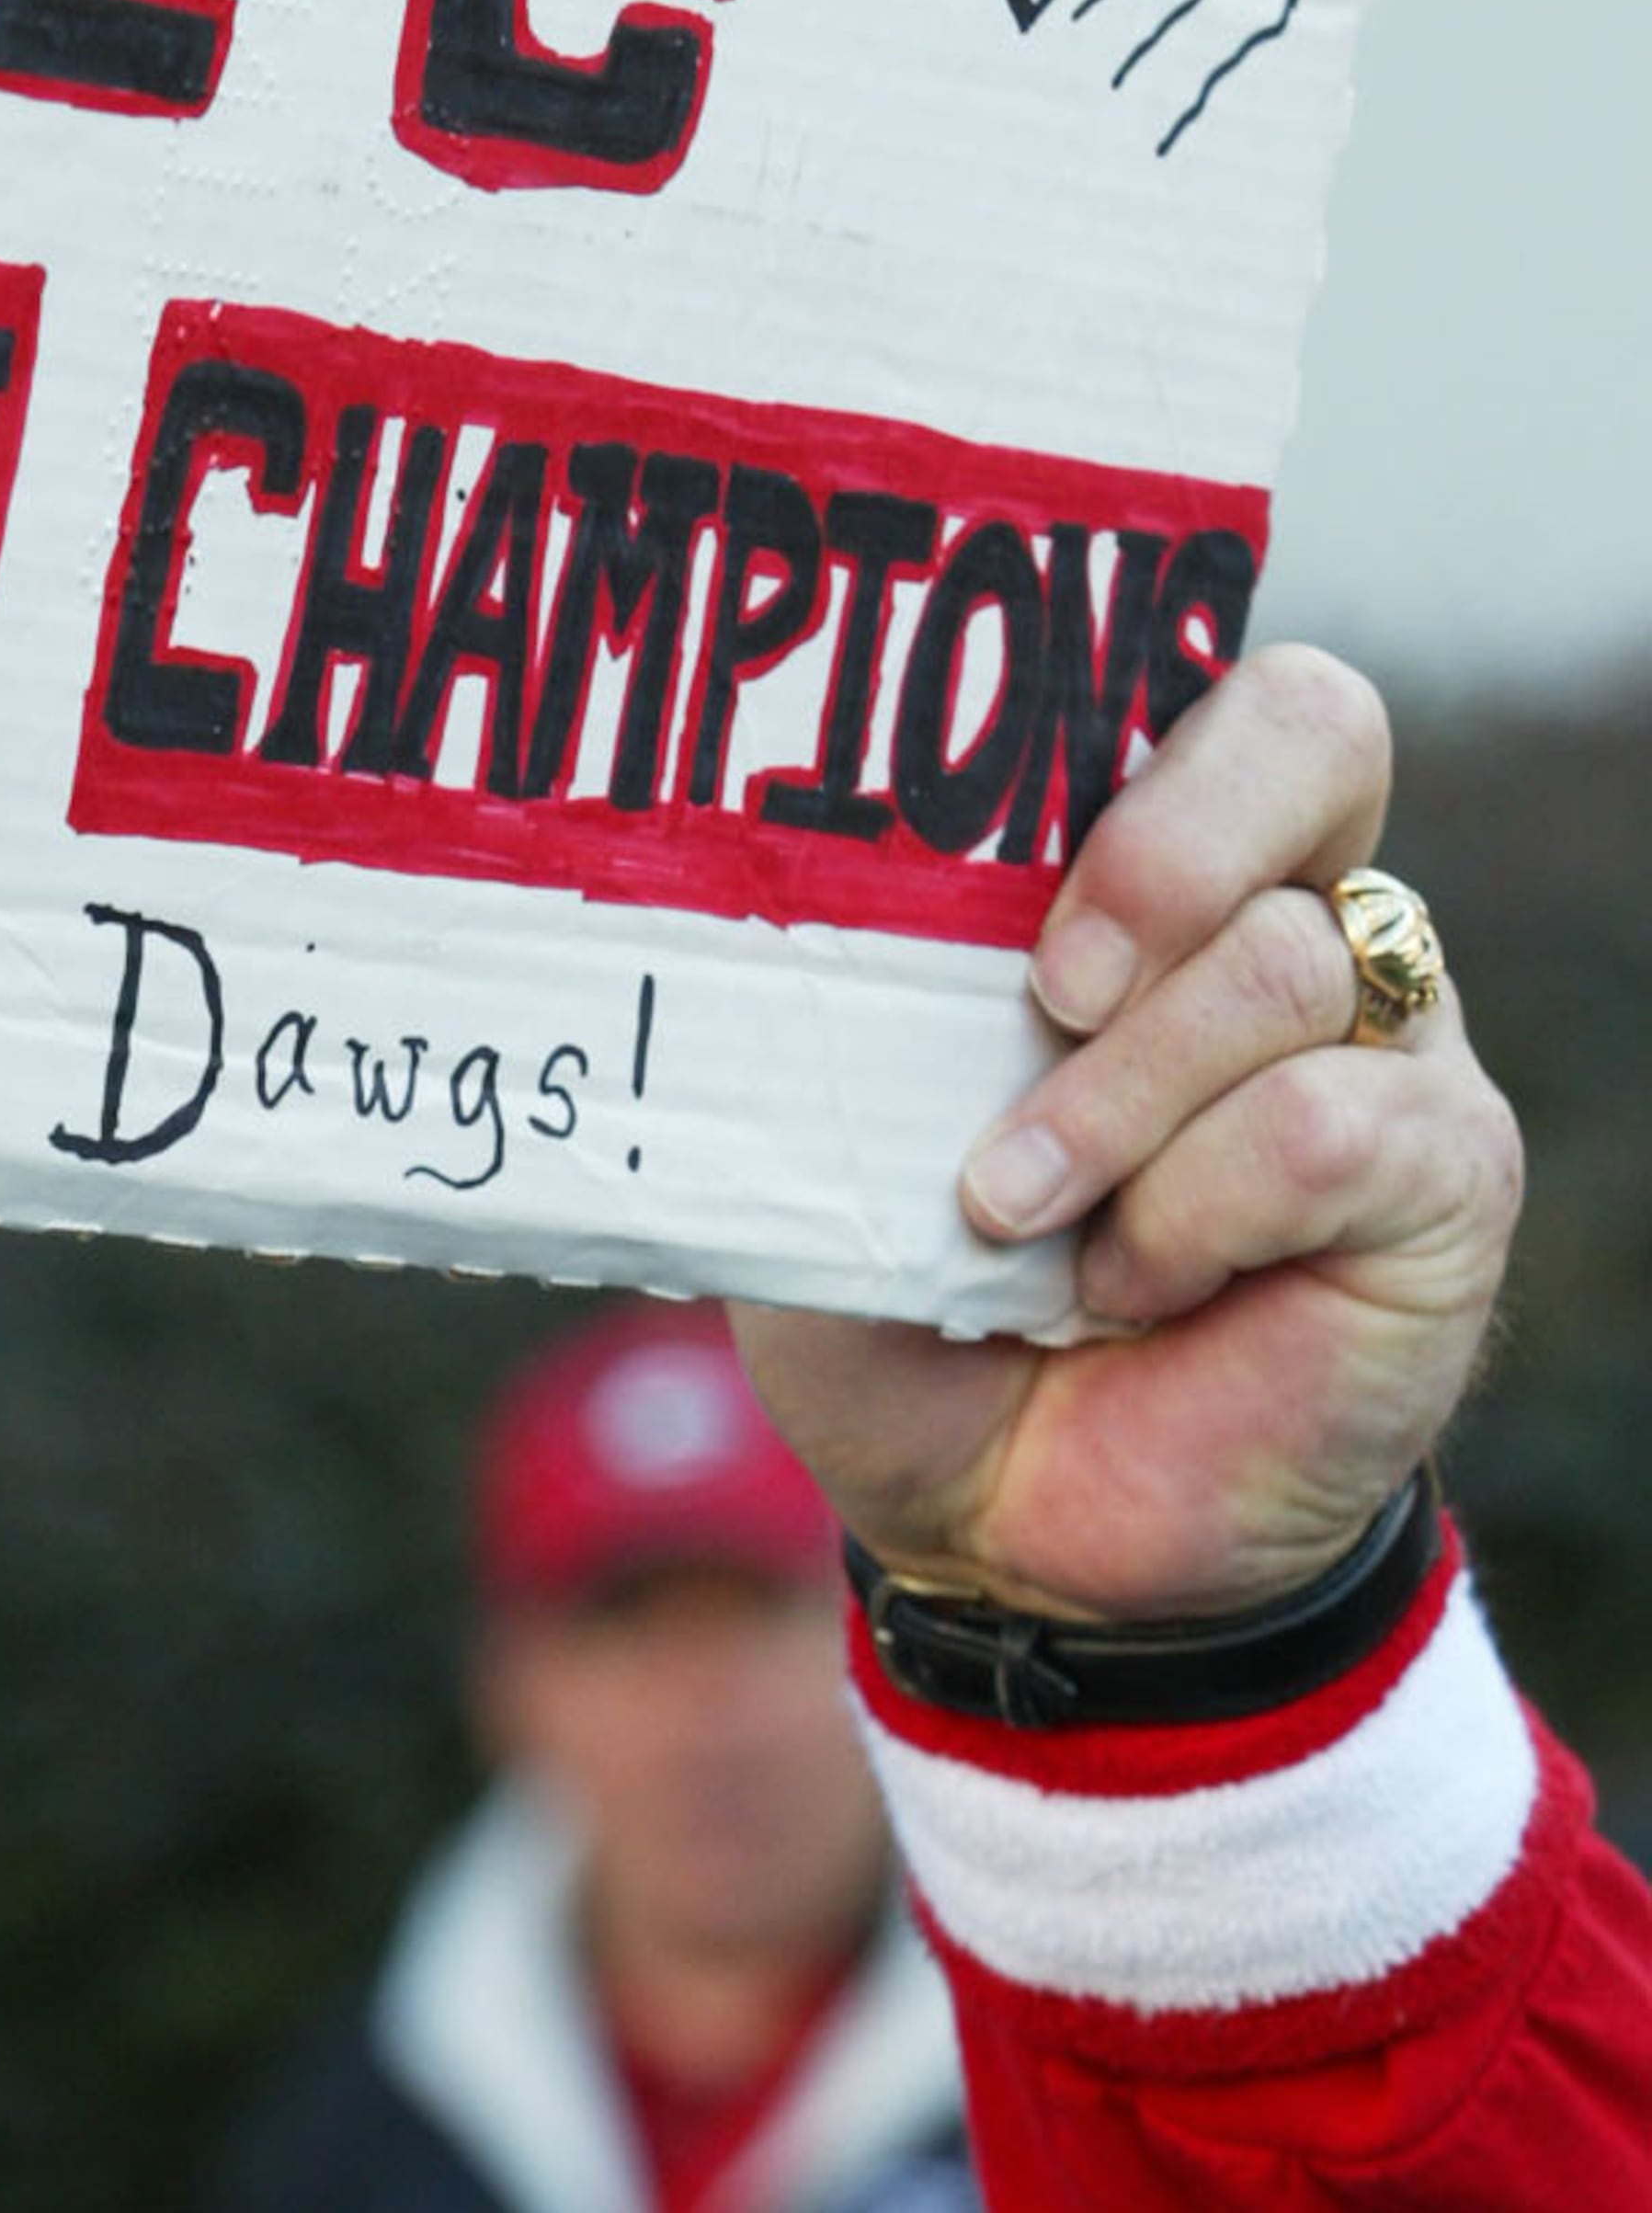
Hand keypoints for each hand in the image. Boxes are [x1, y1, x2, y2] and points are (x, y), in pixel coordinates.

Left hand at [736, 648, 1521, 1621]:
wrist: (1008, 1530)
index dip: (1131, 706)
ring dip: (1120, 1097)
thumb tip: (773, 931)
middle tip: (1044, 987)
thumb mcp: (828, 1156)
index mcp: (1155, 877)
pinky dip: (1197, 1207)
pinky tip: (1129, 1284)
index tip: (985, 837)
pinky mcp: (1438, 1178)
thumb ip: (841, 1030)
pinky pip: (1330, 1125)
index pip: (1210, 682)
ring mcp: (1386, 1043)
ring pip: (1288, 961)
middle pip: (1310, 734)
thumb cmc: (914, 1312)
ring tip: (1011, 1212)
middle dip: (1160, 845)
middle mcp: (1293, 921)